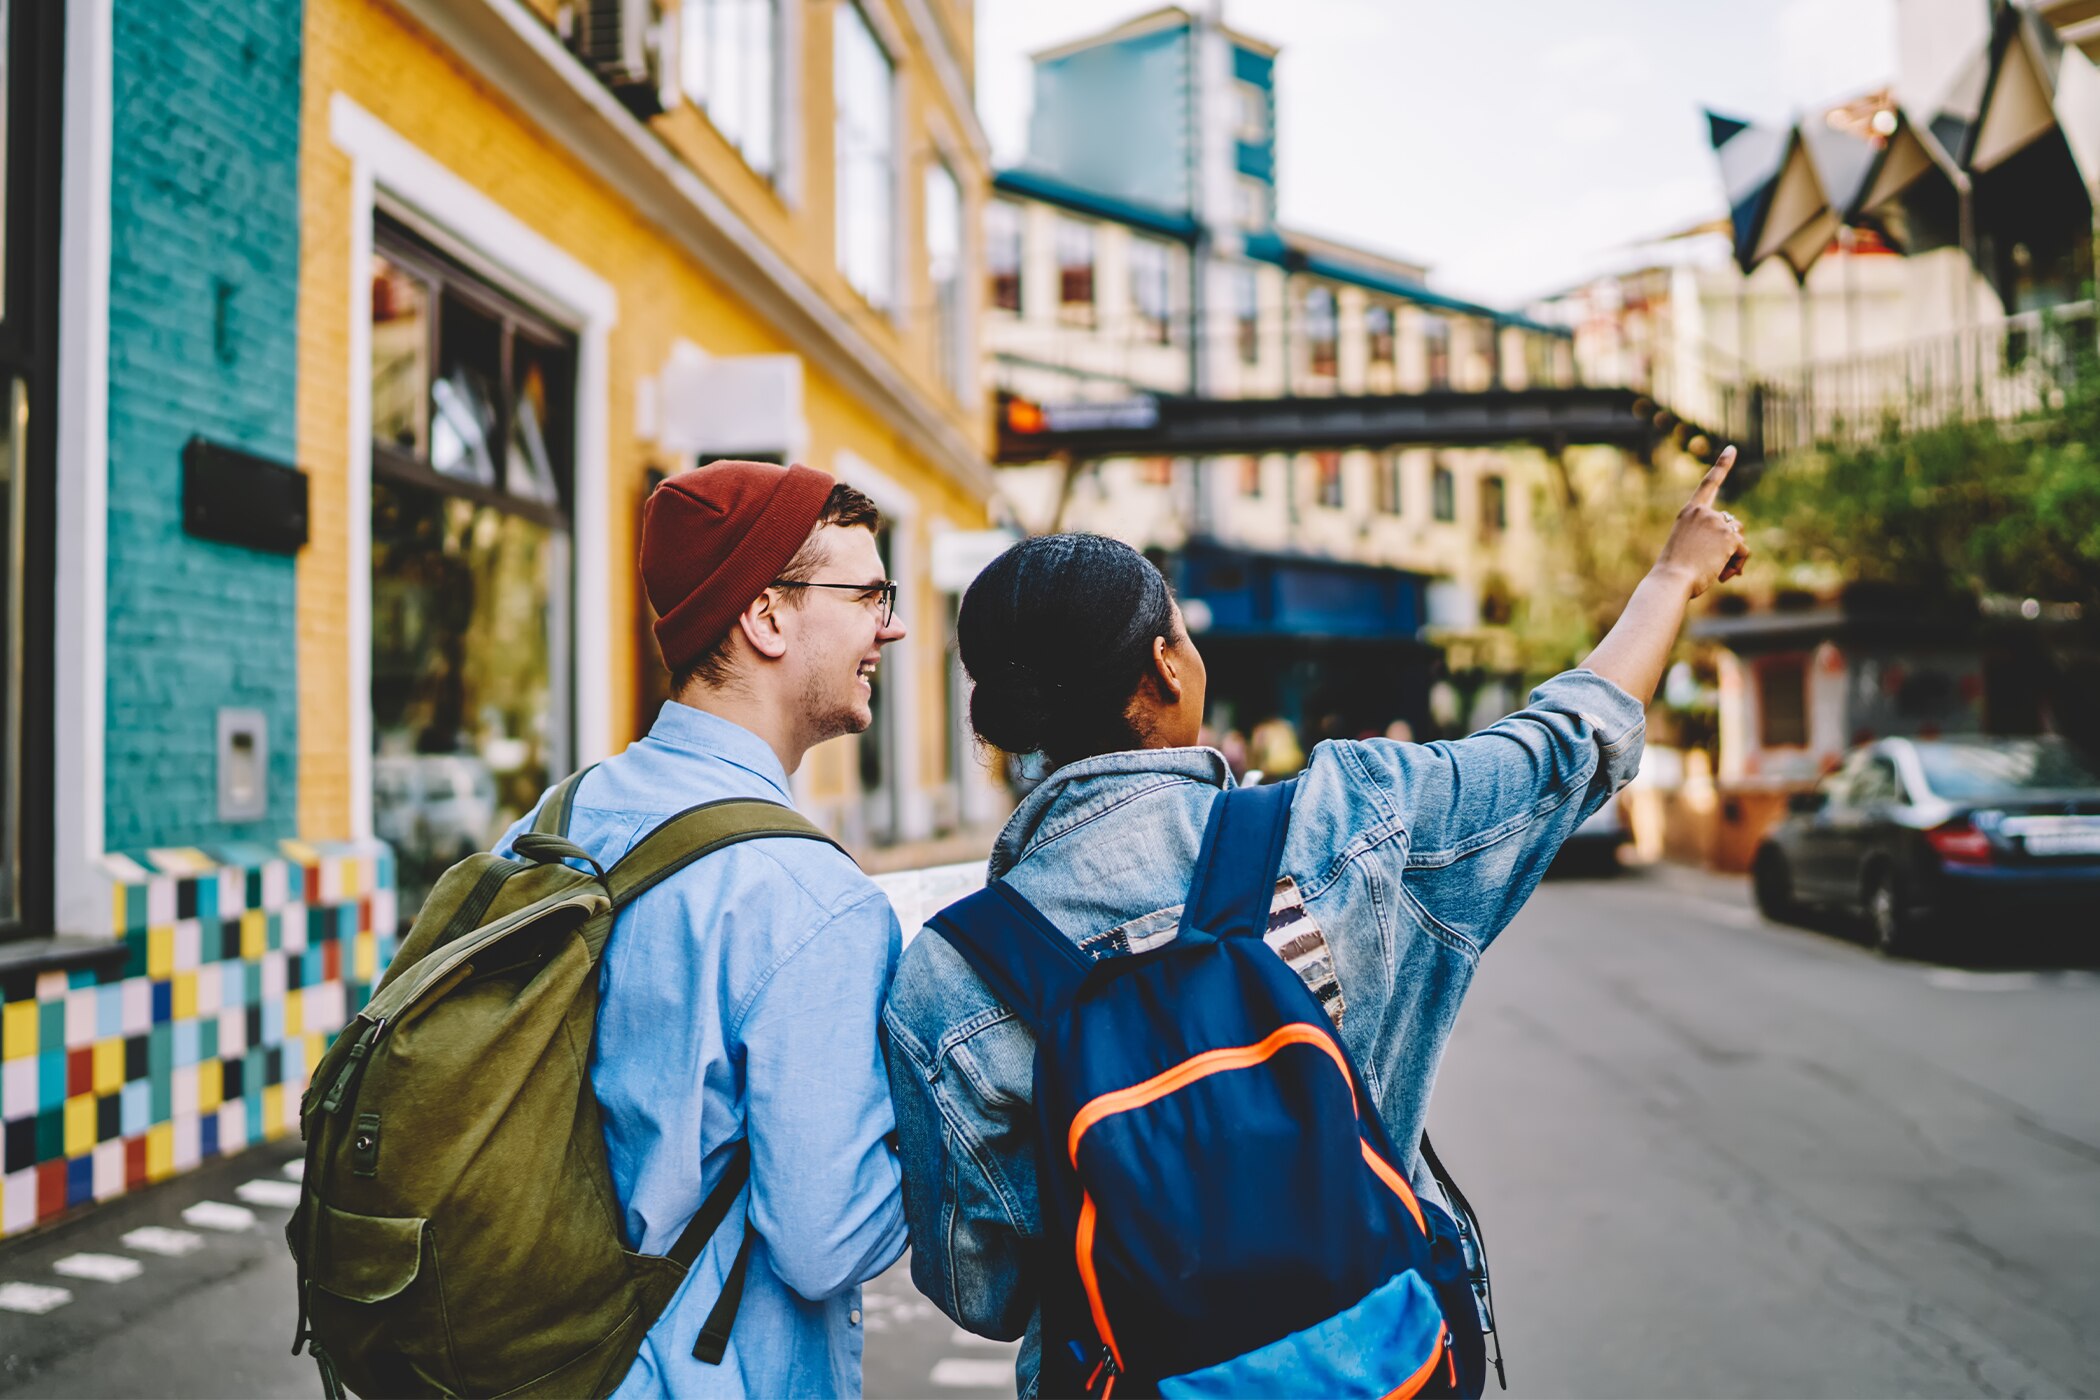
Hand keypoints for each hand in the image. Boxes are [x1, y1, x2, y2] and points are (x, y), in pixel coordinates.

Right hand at [1652, 446, 1748, 599]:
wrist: (1671, 580)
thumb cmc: (1675, 571)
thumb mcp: (1688, 548)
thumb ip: (1710, 539)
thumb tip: (1742, 547)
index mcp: (1689, 513)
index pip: (1708, 484)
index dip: (1722, 465)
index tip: (1732, 449)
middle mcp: (1704, 513)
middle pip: (1732, 523)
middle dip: (1730, 542)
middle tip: (1714, 565)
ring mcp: (1717, 523)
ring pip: (1739, 538)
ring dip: (1734, 556)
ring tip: (1716, 571)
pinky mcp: (1729, 536)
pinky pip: (1743, 551)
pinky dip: (1737, 564)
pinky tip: (1722, 574)